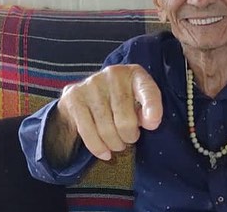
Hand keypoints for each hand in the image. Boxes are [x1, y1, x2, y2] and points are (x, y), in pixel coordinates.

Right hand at [46, 64, 162, 163]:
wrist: (84, 95)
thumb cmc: (120, 100)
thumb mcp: (138, 100)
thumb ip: (148, 109)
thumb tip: (150, 122)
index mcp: (134, 74)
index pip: (147, 90)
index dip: (152, 109)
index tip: (152, 125)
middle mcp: (113, 74)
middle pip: (125, 120)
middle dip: (129, 137)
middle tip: (129, 138)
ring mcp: (91, 85)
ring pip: (106, 130)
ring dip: (115, 144)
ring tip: (118, 143)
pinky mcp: (74, 97)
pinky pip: (88, 133)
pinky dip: (98, 148)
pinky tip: (105, 152)